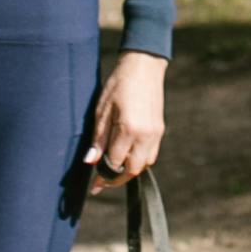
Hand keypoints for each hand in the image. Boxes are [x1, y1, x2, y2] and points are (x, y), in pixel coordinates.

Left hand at [84, 47, 167, 188]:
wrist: (144, 66)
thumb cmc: (118, 84)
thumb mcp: (102, 110)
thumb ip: (99, 139)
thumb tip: (90, 162)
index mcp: (129, 129)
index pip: (115, 163)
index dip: (103, 175)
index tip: (94, 185)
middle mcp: (146, 135)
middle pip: (133, 169)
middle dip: (117, 178)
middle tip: (102, 180)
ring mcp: (156, 133)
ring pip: (144, 164)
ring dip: (129, 169)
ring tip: (113, 167)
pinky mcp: (160, 130)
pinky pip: (151, 154)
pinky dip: (139, 159)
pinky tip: (126, 154)